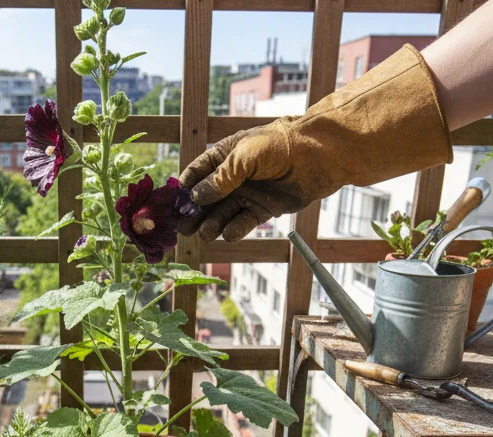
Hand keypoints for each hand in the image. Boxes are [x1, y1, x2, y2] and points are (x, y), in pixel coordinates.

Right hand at [176, 45, 453, 244]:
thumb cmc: (281, 146)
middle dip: (193, 213)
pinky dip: (235, 229)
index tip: (172, 203)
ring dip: (212, 223)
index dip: (183, 187)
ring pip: (223, 212)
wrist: (320, 156)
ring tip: (205, 233)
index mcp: (226, 156)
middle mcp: (234, 176)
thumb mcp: (245, 156)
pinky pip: (244, 222)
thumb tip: (195, 197)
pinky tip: (227, 234)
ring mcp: (249, 193)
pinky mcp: (264, 209)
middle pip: (206, 198)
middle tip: (181, 229)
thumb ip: (221, 177)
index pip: (197, 172)